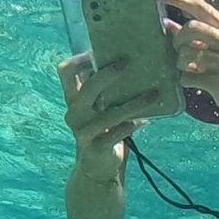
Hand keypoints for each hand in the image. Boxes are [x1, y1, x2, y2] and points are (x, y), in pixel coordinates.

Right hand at [58, 52, 164, 171]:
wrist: (98, 167)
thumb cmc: (103, 130)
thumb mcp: (99, 108)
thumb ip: (104, 89)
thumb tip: (128, 59)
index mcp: (73, 100)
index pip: (65, 72)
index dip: (80, 58)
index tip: (101, 51)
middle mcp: (74, 114)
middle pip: (88, 88)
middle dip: (109, 74)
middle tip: (128, 63)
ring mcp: (83, 132)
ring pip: (110, 114)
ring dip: (134, 103)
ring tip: (153, 95)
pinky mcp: (95, 148)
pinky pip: (117, 133)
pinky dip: (133, 125)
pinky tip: (146, 120)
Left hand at [155, 0, 218, 119]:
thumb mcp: (213, 44)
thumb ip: (191, 33)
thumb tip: (166, 21)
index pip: (198, 4)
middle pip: (192, 28)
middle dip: (178, 39)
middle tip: (179, 49)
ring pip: (187, 54)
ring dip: (180, 63)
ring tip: (188, 68)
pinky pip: (188, 77)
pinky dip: (185, 79)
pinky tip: (193, 80)